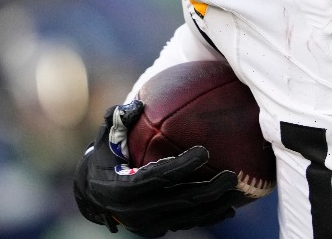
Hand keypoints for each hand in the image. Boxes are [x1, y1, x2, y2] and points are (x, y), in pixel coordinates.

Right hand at [73, 101, 243, 236]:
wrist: (93, 195)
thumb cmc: (104, 158)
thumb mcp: (106, 138)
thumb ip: (119, 120)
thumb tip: (137, 104)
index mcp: (122, 188)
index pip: (157, 177)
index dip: (182, 166)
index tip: (205, 151)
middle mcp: (135, 212)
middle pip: (179, 201)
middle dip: (208, 190)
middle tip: (233, 176)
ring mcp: (147, 225)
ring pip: (187, 216)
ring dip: (215, 206)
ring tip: (238, 190)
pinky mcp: (156, 230)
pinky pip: (186, 223)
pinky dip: (208, 216)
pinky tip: (228, 206)